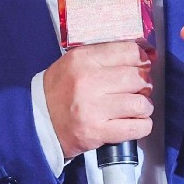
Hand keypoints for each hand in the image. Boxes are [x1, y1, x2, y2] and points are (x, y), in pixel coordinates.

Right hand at [42, 40, 153, 159]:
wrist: (38, 122)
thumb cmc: (59, 91)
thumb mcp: (73, 63)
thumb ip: (103, 56)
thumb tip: (141, 56)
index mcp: (83, 60)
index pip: (128, 52)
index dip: (142, 59)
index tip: (143, 65)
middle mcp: (88, 81)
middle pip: (137, 78)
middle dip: (144, 84)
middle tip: (140, 89)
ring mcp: (93, 108)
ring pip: (140, 103)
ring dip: (144, 107)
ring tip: (136, 108)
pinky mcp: (98, 131)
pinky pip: (136, 127)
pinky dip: (142, 126)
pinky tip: (135, 123)